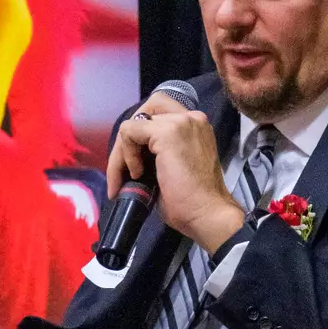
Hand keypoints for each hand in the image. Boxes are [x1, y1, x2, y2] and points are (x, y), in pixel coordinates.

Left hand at [108, 91, 243, 251]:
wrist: (206, 213)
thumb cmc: (192, 201)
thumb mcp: (174, 166)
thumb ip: (159, 151)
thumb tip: (132, 151)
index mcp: (195, 126)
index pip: (156, 115)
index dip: (139, 139)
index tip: (133, 167)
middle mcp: (191, 117)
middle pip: (142, 116)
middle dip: (126, 145)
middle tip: (121, 174)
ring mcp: (180, 122)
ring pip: (132, 125)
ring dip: (122, 153)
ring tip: (126, 179)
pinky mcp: (167, 132)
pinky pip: (129, 132)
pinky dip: (125, 155)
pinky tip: (137, 174)